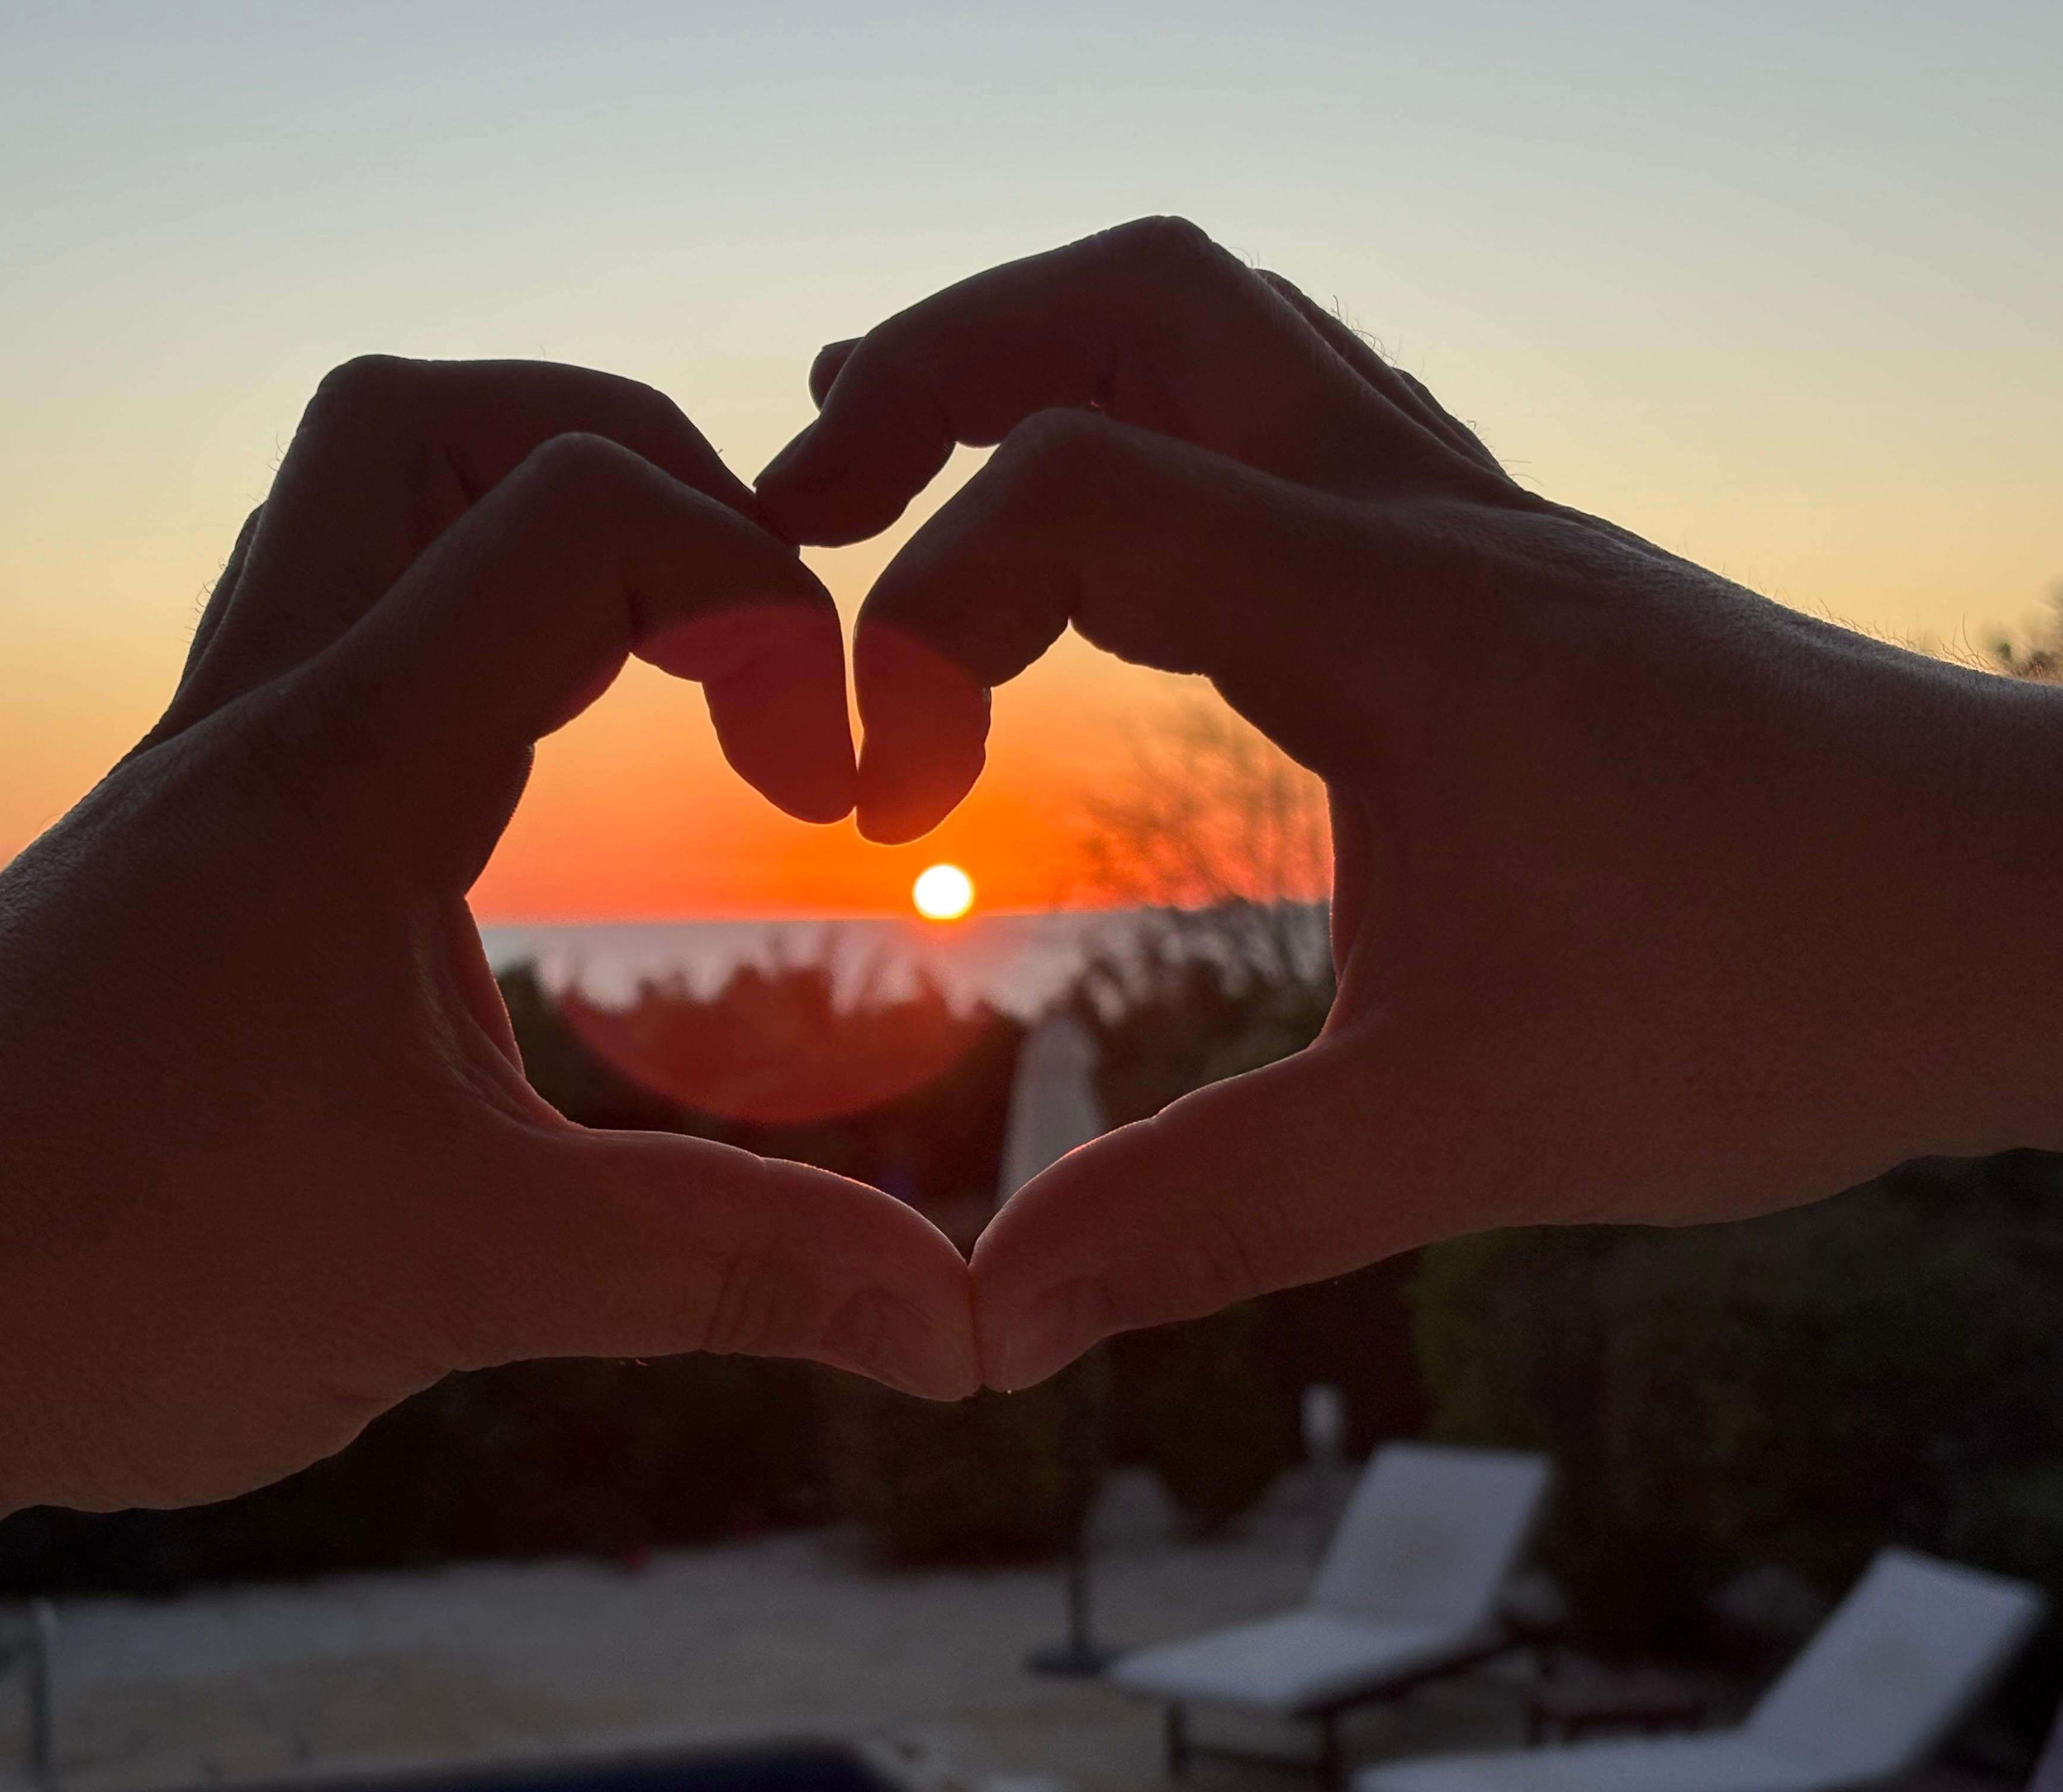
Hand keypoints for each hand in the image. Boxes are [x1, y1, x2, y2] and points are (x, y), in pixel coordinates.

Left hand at [0, 359, 972, 1783]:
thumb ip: (730, 1269)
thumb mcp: (468, 1274)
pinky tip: (505, 824)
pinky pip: (312, 657)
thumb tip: (958, 1330)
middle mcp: (254, 729)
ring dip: (512, 549)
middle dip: (625, 464)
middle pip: (421, 423)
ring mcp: (196, 782)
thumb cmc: (110, 1286)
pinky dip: (446, 667)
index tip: (827, 779)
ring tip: (647, 687)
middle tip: (737, 623)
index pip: (583, 509)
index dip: (764, 594)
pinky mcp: (171, 855)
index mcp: (340, 772)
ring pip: (340, 523)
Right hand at [757, 217, 2062, 1389]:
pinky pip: (1287, 402)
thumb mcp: (1471, 1129)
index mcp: (1388, 616)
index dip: (915, 626)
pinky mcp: (1498, 559)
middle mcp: (1418, 514)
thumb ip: (1212, 1216)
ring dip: (1037, 363)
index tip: (891, 807)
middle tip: (803, 498)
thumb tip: (996, 1324)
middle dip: (931, 367)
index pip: (1071, 493)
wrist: (2034, 912)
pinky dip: (1149, 423)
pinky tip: (1106, 548)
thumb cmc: (1790, 996)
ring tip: (897, 476)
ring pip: (1214, 318)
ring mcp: (1466, 513)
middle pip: (1128, 298)